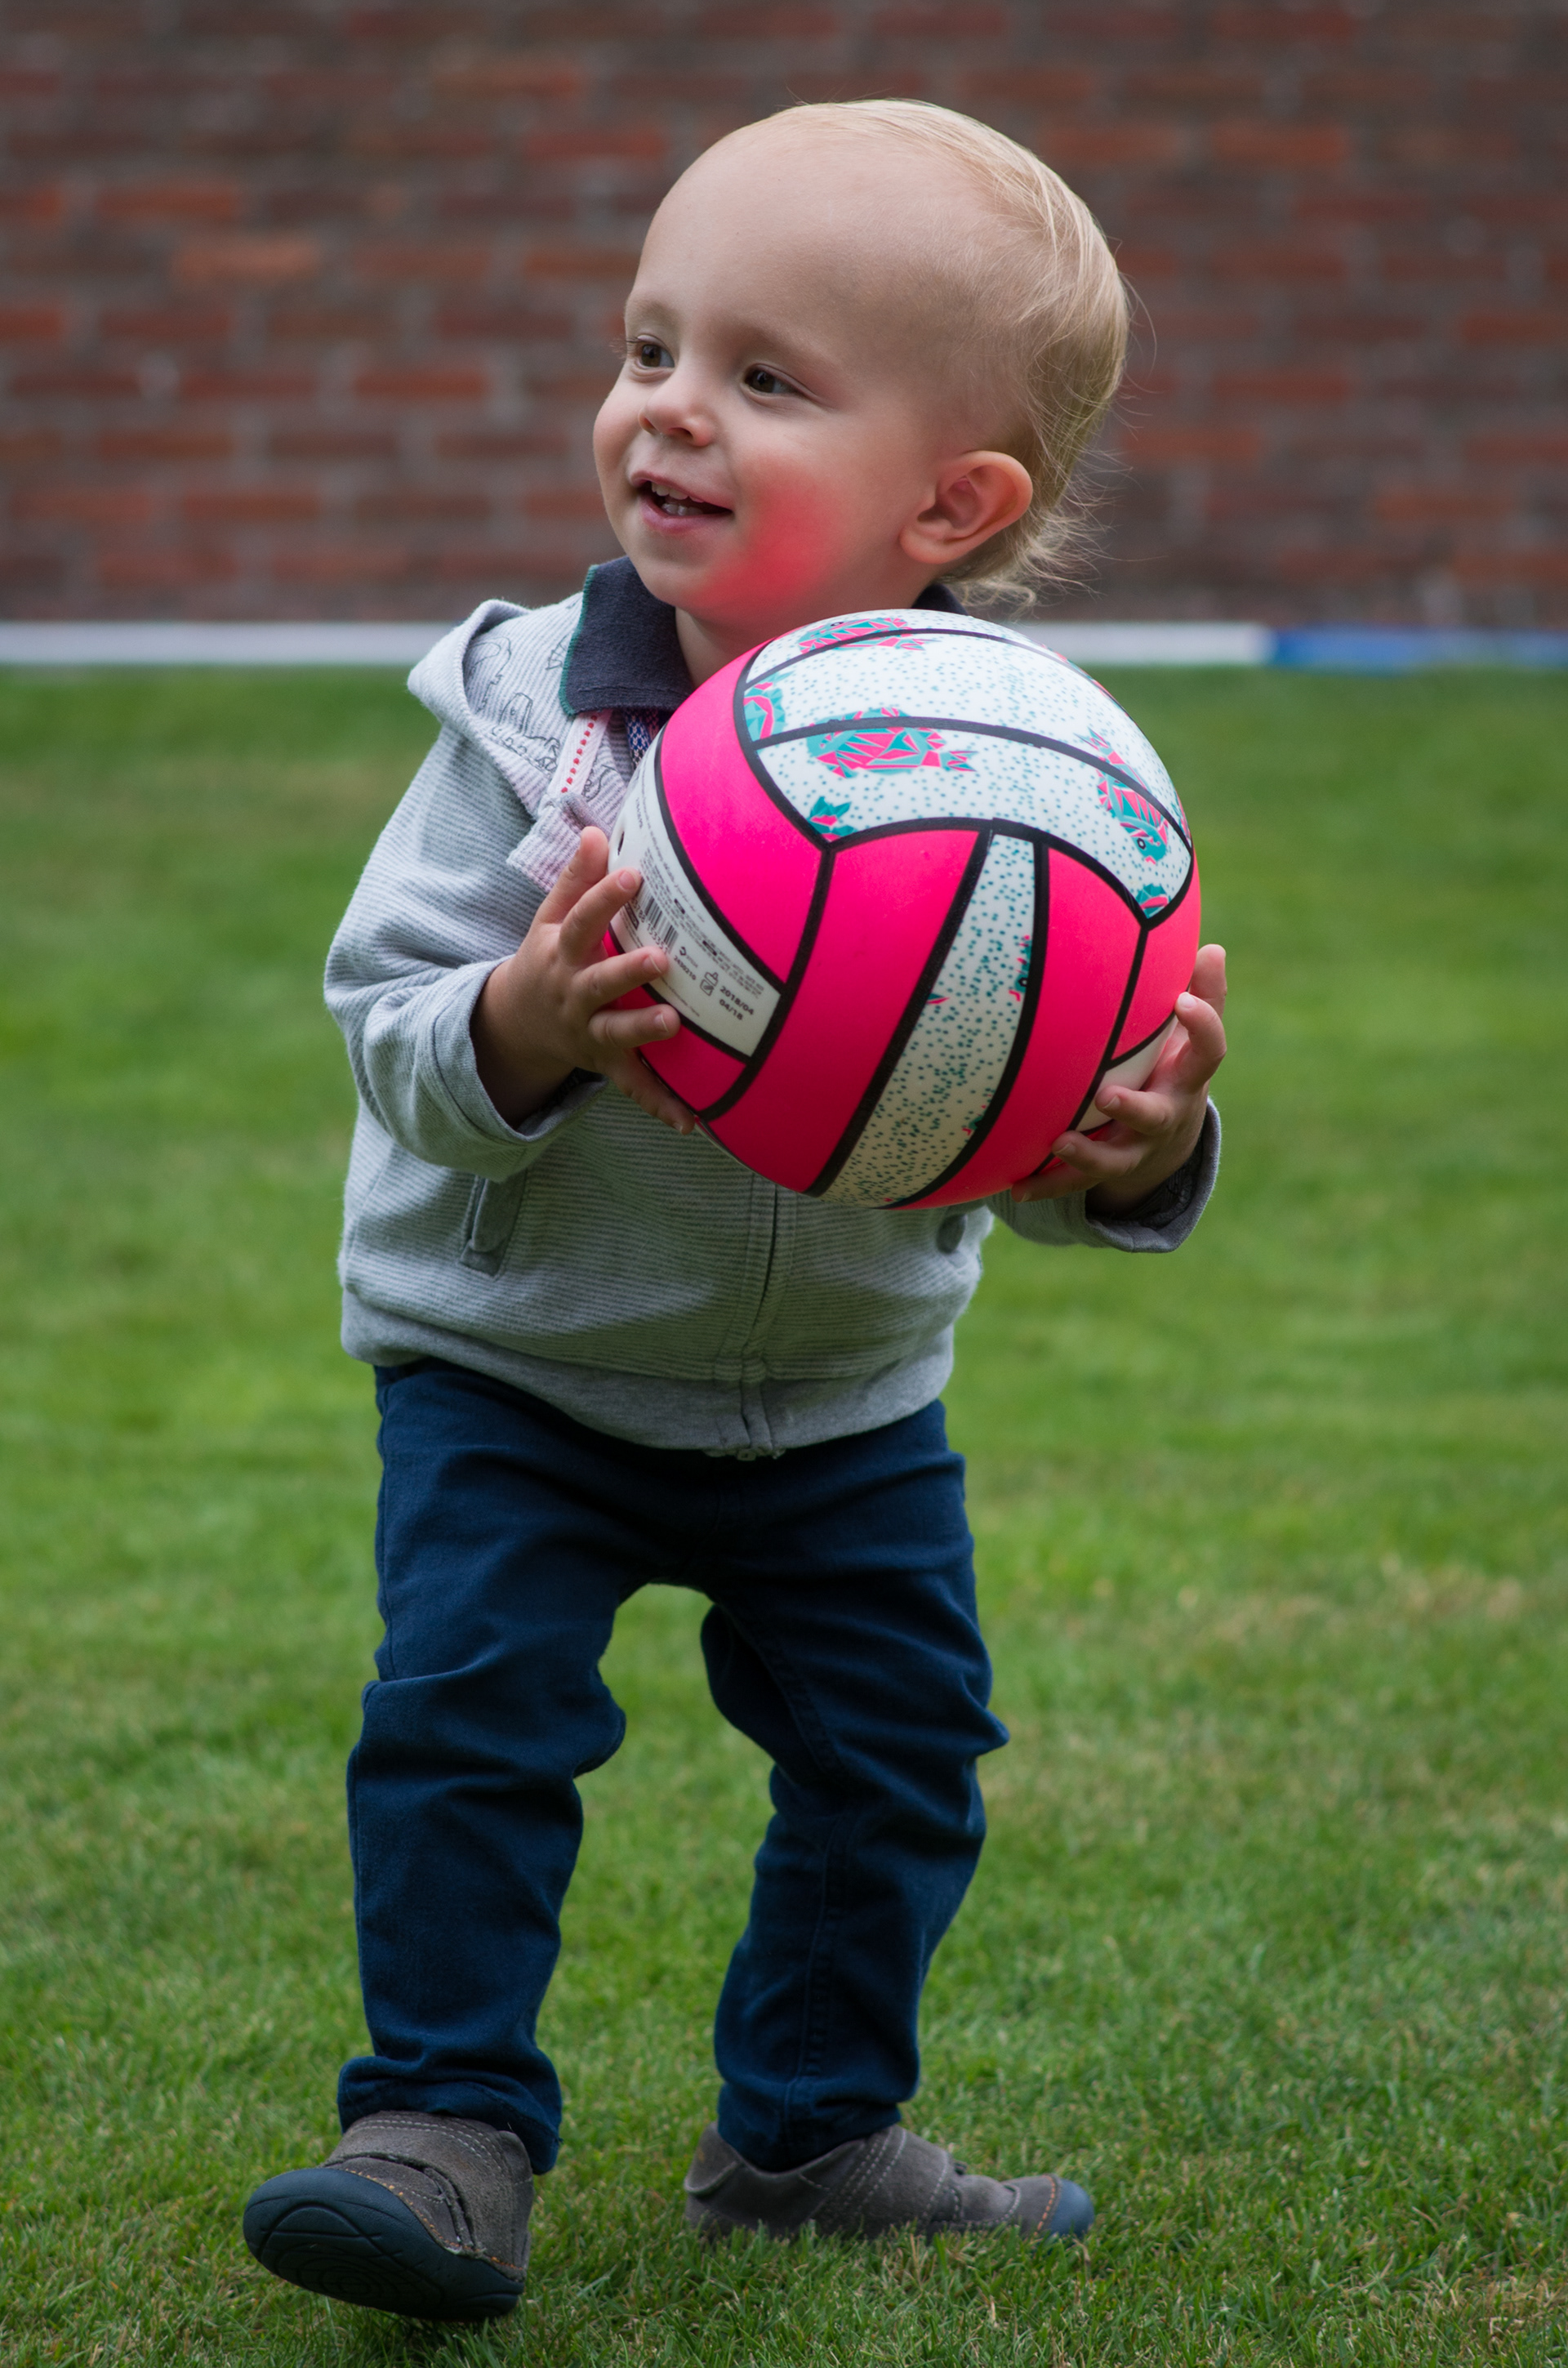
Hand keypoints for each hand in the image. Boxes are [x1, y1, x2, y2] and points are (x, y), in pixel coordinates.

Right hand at [471, 827, 695, 1131]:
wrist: (517, 1026)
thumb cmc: (547, 961)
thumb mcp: (549, 922)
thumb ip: (576, 881)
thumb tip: (595, 831)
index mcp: (561, 954)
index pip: (580, 921)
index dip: (604, 898)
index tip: (633, 875)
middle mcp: (573, 995)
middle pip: (598, 982)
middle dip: (627, 970)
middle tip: (662, 958)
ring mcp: (587, 1032)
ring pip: (614, 1033)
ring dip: (642, 1031)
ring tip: (673, 1024)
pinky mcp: (605, 1064)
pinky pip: (634, 1087)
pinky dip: (662, 1105)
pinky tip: (693, 1121)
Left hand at [1011, 943, 1226, 1209]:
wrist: (1168, 1139)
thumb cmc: (1172, 1066)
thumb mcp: (1189, 1036)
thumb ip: (1202, 996)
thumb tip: (1213, 949)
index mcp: (1187, 1077)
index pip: (1207, 1053)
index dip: (1202, 1027)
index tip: (1182, 1000)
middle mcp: (1165, 1116)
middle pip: (1156, 1118)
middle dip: (1133, 1109)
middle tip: (1105, 1096)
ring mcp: (1135, 1147)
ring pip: (1115, 1160)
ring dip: (1087, 1156)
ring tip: (1058, 1142)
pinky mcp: (1106, 1168)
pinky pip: (1075, 1183)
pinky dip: (1046, 1186)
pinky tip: (1015, 1188)